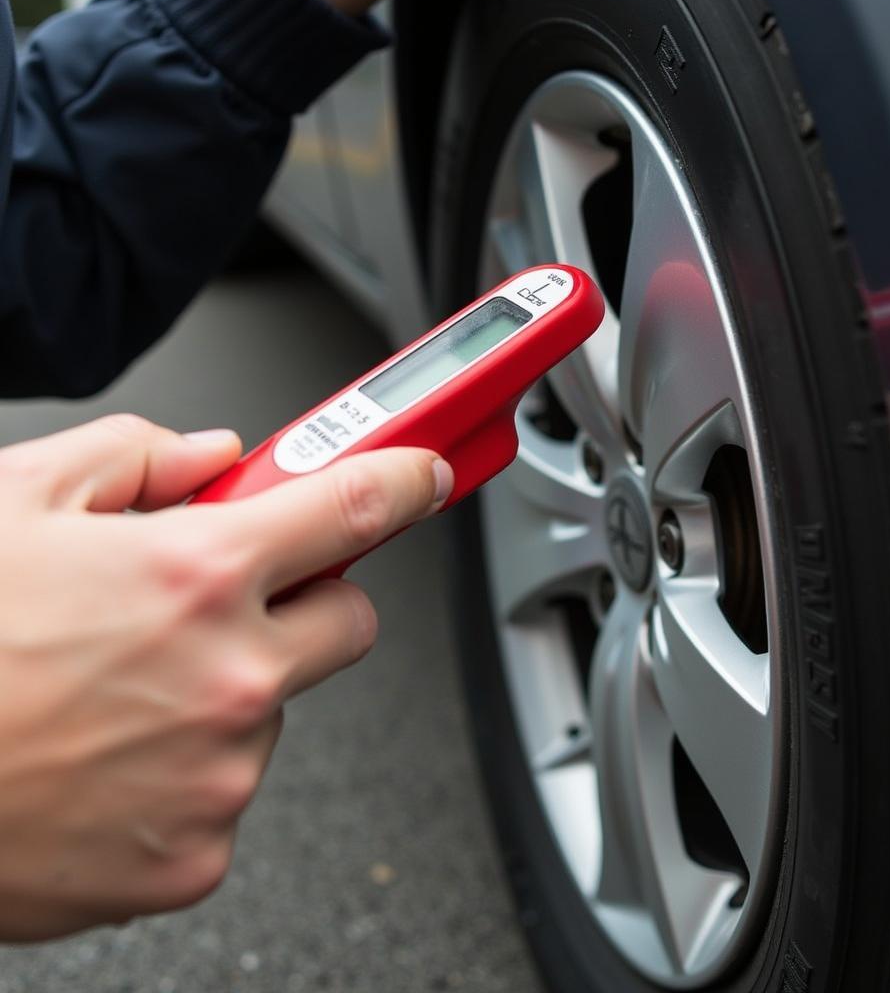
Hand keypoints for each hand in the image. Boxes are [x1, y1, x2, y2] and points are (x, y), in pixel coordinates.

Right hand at [0, 414, 451, 939]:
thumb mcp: (15, 500)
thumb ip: (135, 457)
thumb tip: (213, 455)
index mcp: (195, 575)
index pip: (353, 507)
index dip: (403, 479)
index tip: (424, 473)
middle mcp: (228, 678)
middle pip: (348, 620)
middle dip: (310, 598)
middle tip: (233, 598)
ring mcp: (219, 775)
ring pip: (275, 708)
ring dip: (226, 688)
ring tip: (116, 690)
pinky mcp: (192, 856)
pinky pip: (226, 790)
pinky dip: (186, 769)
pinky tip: (103, 757)